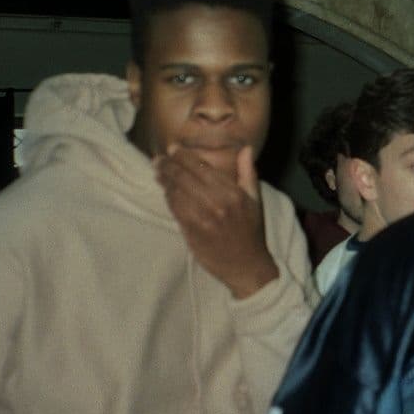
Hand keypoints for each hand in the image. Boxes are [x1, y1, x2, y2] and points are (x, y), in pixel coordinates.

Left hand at [155, 145, 279, 298]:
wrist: (246, 265)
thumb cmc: (251, 231)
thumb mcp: (255, 200)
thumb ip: (248, 172)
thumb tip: (245, 148)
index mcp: (233, 193)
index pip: (201, 168)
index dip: (183, 156)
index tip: (173, 149)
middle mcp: (217, 203)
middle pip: (184, 177)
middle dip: (168, 166)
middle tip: (158, 160)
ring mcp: (202, 218)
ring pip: (176, 192)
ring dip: (165, 181)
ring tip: (158, 173)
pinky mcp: (191, 231)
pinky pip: (175, 209)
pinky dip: (168, 198)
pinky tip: (165, 192)